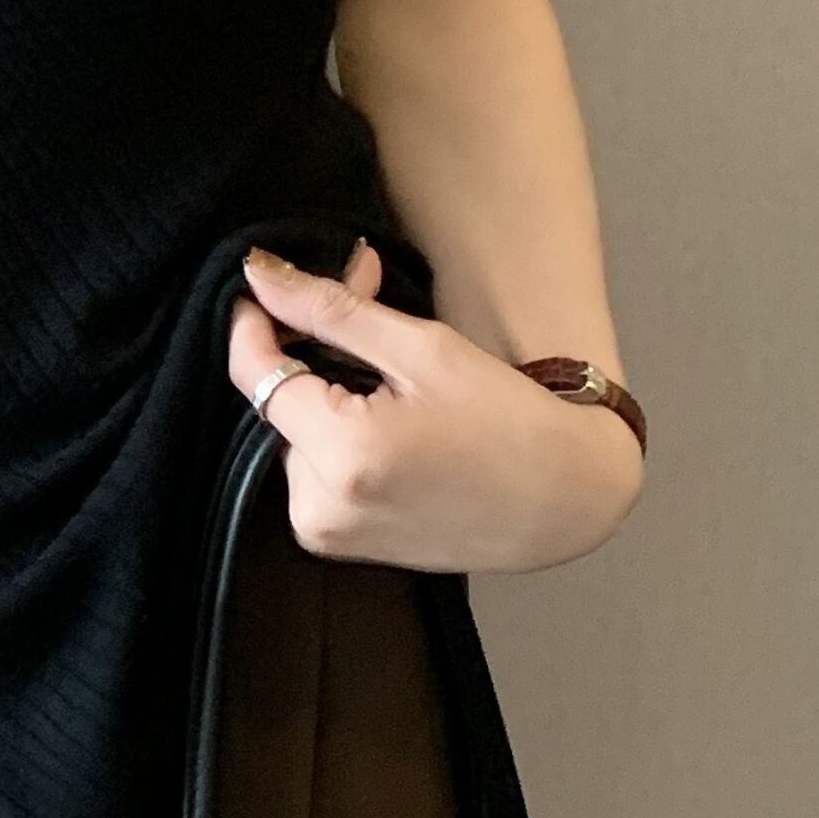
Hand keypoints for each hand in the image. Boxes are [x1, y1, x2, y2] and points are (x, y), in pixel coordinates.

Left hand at [225, 239, 643, 573]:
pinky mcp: (336, 545)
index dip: (254, 324)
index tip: (265, 287)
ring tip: (389, 378)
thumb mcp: (421, 348)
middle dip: (307, 352)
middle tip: (362, 308)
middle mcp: (318, 507)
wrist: (564, 501)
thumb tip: (256, 272)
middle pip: (277, 404)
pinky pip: (310, 471)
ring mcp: (324, 534)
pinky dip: (334, 436)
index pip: (255, 376)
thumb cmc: (506, 418)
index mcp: (342, 456)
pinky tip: (384, 420)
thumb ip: (330, 310)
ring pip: (292, 435)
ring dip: (322, 395)